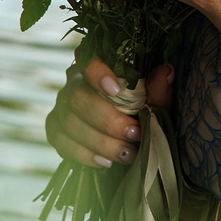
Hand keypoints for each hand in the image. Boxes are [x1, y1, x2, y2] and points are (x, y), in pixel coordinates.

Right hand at [47, 54, 174, 167]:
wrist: (129, 138)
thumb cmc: (142, 111)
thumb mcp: (155, 101)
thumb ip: (157, 90)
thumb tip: (165, 72)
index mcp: (97, 66)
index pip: (87, 58)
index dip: (97, 72)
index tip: (116, 90)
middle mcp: (74, 83)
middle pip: (78, 97)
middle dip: (107, 119)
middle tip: (135, 134)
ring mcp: (61, 107)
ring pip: (70, 123)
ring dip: (101, 142)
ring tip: (128, 154)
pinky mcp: (55, 130)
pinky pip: (62, 142)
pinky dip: (85, 154)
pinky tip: (106, 162)